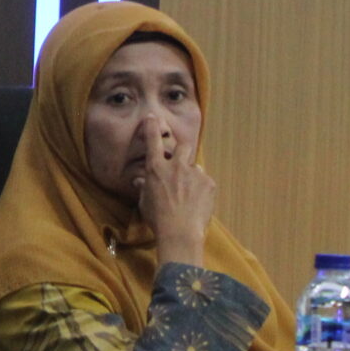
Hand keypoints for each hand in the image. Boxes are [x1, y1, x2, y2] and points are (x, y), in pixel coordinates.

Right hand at [132, 114, 215, 268]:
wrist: (180, 232)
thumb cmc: (158, 219)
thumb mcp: (144, 202)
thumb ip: (145, 188)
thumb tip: (140, 181)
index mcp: (156, 169)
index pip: (152, 141)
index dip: (151, 127)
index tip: (152, 118)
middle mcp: (175, 166)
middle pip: (182, 146)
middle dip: (181, 151)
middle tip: (179, 164)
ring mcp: (194, 173)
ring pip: (195, 168)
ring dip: (192, 177)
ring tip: (188, 196)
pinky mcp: (209, 183)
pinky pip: (205, 182)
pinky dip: (201, 190)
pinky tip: (197, 204)